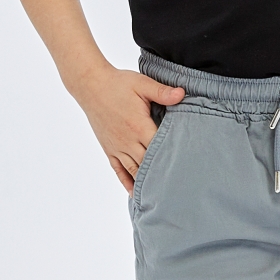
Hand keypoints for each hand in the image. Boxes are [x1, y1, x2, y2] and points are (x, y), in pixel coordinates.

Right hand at [73, 67, 184, 191]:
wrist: (90, 85)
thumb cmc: (118, 84)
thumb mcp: (142, 84)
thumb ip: (162, 92)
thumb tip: (182, 94)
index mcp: (139, 126)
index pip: (161, 147)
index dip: (174, 157)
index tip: (188, 166)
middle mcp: (128, 141)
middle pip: (150, 163)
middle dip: (164, 174)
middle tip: (181, 187)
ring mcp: (118, 147)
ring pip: (135, 170)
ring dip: (147, 182)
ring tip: (162, 196)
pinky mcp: (109, 149)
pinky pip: (119, 170)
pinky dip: (127, 182)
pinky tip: (135, 193)